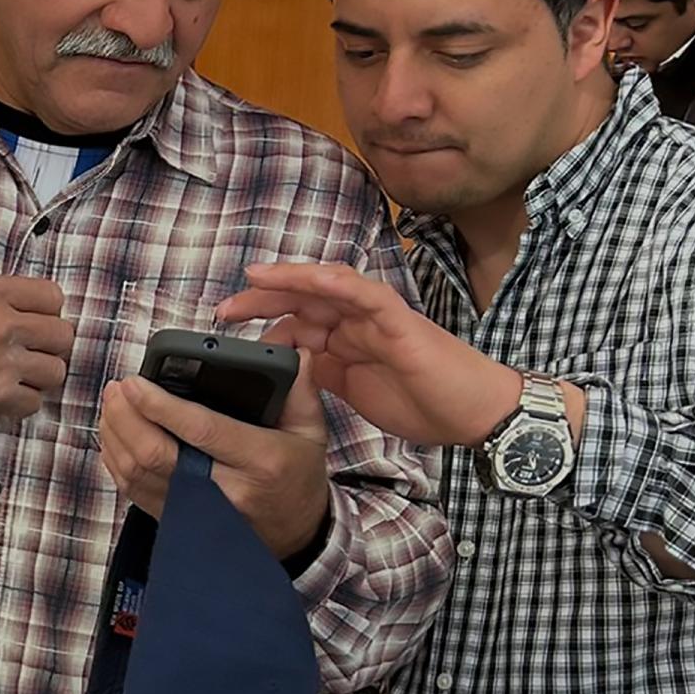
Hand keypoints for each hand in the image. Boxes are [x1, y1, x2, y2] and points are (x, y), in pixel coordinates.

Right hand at [0, 275, 74, 433]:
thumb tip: (22, 308)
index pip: (52, 296)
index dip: (48, 312)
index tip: (38, 323)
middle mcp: (2, 324)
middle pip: (63, 335)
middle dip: (51, 346)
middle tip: (33, 353)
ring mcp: (3, 362)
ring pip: (56, 372)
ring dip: (41, 377)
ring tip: (19, 377)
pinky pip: (34, 403)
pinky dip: (21, 403)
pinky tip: (2, 397)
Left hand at [99, 351, 333, 560]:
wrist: (295, 536)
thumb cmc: (298, 478)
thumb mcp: (311, 433)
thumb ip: (301, 391)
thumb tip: (295, 352)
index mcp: (260, 461)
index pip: (200, 430)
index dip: (160, 405)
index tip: (136, 383)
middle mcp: (225, 490)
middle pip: (156, 453)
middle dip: (126, 417)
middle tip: (117, 388)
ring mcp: (196, 511)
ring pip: (137, 473)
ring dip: (115, 436)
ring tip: (112, 404)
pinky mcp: (176, 520)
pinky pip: (134, 491)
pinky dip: (116, 461)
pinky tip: (113, 436)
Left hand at [218, 263, 524, 448]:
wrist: (471, 414)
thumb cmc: (420, 402)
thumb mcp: (352, 391)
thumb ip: (320, 375)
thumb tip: (282, 369)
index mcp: (344, 338)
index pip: (294, 319)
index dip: (260, 321)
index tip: (225, 331)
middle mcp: (357, 321)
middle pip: (301, 298)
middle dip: (261, 299)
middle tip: (223, 309)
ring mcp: (377, 317)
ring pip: (327, 286)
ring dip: (289, 281)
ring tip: (254, 280)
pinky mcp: (399, 319)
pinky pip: (365, 293)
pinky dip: (336, 282)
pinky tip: (308, 280)